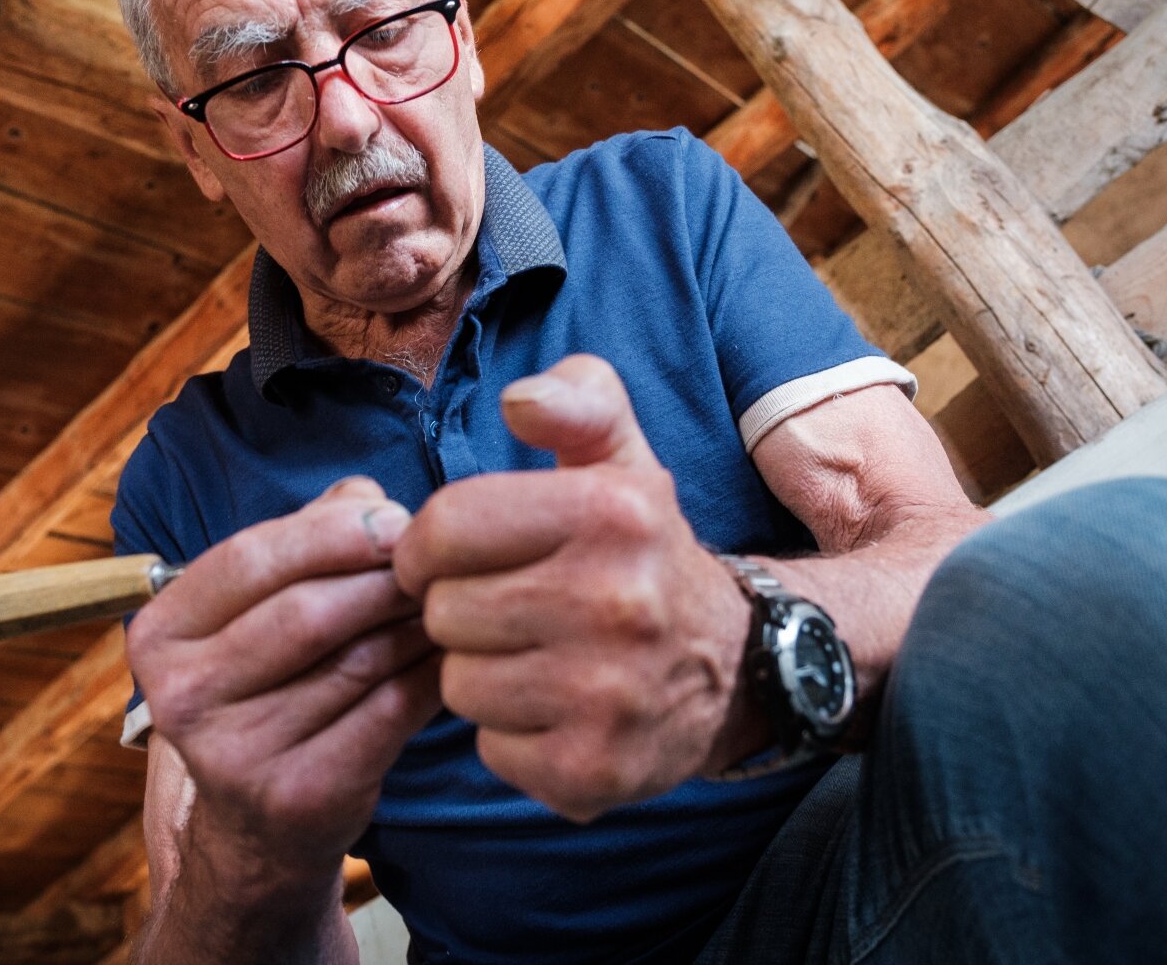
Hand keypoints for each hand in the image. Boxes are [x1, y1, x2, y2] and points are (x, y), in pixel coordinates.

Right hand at [125, 477, 443, 894]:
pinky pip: (389, 712)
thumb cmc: (268, 685)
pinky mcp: (300, 795)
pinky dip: (430, 674)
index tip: (397, 520)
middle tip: (433, 563)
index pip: (249, 559)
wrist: (256, 824)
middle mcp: (183, 696)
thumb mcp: (260, 607)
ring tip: (449, 601)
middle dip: (383, 577)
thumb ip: (308, 538)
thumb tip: (371, 499)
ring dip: (416, 622)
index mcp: (160, 635)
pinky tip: (449, 656)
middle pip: (307, 611)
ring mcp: (236, 754)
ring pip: (357, 660)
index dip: (333, 532)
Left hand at [393, 356, 758, 821]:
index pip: (446, 526)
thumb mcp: (623, 463)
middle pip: (445, 611)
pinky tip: (558, 713)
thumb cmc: (644, 556)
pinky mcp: (597, 768)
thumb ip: (578, 403)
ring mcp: (610, 693)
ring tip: (539, 660)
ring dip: (484, 674)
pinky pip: (491, 749)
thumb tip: (521, 399)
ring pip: (460, 683)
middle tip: (518, 611)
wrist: (735, 670)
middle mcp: (619, 602)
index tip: (455, 558)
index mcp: (612, 513)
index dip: (431, 546)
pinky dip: (512, 736)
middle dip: (466, 611)